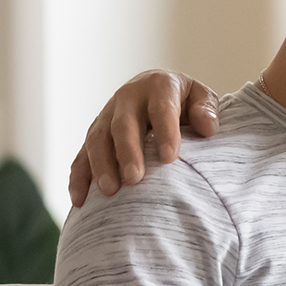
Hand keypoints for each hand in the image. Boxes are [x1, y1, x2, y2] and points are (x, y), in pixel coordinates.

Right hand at [66, 69, 220, 206]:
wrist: (157, 92)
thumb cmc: (185, 102)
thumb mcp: (201, 97)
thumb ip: (206, 110)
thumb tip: (206, 127)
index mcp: (159, 85)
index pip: (161, 108)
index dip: (165, 132)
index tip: (170, 159)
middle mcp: (128, 97)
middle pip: (123, 124)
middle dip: (127, 152)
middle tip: (134, 179)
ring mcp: (107, 115)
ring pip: (97, 139)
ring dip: (101, 165)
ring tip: (109, 191)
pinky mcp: (94, 134)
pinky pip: (81, 155)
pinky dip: (78, 177)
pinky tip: (80, 200)